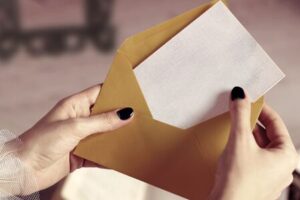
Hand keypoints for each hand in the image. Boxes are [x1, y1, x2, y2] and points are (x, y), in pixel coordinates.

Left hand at [15, 85, 133, 193]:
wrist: (23, 170)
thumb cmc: (41, 142)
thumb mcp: (75, 127)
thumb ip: (102, 122)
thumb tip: (126, 114)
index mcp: (75, 105)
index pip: (99, 92)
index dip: (115, 91)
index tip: (133, 92)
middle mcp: (79, 120)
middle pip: (105, 115)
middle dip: (121, 116)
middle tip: (140, 116)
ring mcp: (81, 138)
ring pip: (105, 135)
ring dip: (117, 137)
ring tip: (136, 136)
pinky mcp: (81, 155)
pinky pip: (100, 154)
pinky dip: (110, 156)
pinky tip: (122, 156)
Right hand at [209, 87, 298, 199]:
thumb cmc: (238, 180)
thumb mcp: (239, 140)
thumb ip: (240, 115)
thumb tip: (240, 95)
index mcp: (287, 156)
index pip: (276, 123)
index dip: (262, 109)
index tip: (250, 101)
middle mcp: (282, 167)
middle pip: (268, 135)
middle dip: (252, 123)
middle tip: (238, 113)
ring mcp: (270, 176)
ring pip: (260, 147)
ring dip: (247, 136)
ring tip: (233, 129)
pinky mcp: (257, 181)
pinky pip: (253, 158)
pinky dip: (244, 149)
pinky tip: (232, 148)